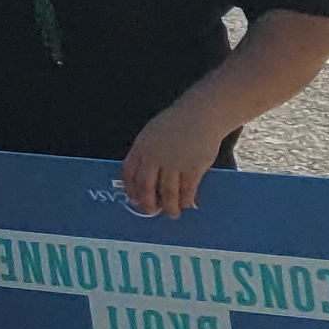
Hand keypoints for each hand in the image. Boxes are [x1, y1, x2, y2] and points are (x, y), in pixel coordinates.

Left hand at [120, 101, 227, 217]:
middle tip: (151, 211)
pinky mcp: (192, 168)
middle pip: (145, 186)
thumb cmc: (175, 124)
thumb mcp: (152, 134)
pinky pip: (186, 190)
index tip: (133, 199)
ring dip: (168, 206)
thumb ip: (146, 153)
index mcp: (141, 147)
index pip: (129, 173)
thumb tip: (144, 175)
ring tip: (171, 213)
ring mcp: (173, 164)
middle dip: (147, 202)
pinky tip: (186, 204)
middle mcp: (154, 157)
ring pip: (167, 193)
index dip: (130, 189)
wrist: (200, 115)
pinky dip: (185, 200)